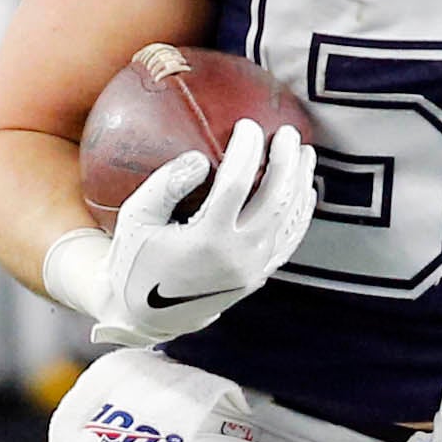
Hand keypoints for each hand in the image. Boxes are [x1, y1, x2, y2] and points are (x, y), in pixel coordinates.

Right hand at [58, 121, 319, 347]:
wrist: (148, 316)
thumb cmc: (136, 259)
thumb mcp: (136, 219)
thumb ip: (164, 185)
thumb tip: (200, 158)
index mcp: (206, 240)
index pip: (236, 185)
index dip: (246, 150)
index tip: (247, 125)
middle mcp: (237, 255)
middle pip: (276, 199)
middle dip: (285, 160)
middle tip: (285, 131)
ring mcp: (253, 268)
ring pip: (290, 218)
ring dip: (301, 181)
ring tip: (303, 151)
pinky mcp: (258, 276)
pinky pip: (289, 240)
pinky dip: (301, 212)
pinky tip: (305, 189)